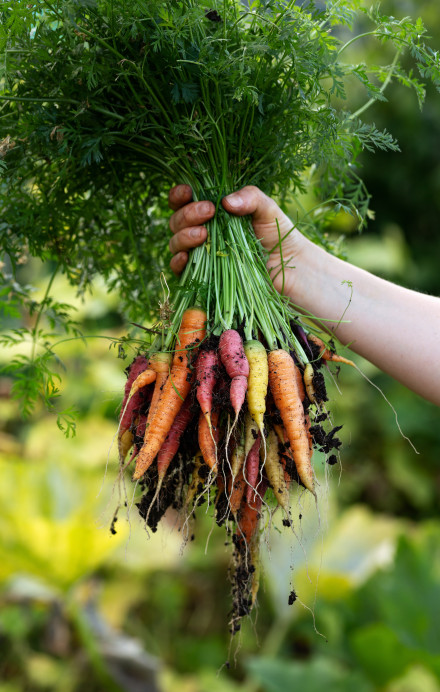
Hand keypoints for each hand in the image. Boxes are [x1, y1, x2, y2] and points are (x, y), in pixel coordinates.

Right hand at [168, 184, 304, 294]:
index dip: (179, 195)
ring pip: (175, 243)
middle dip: (187, 214)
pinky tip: (186, 257)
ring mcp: (201, 255)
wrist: (291, 269)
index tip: (188, 191)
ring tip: (203, 234)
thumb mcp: (267, 209)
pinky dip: (177, 262)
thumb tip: (226, 201)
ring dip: (183, 236)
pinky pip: (180, 270)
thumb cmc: (279, 235)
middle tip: (209, 211)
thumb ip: (250, 197)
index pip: (184, 201)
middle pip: (177, 221)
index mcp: (213, 212)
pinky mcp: (203, 278)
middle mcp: (202, 232)